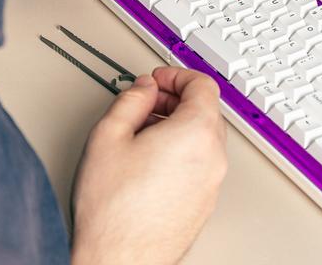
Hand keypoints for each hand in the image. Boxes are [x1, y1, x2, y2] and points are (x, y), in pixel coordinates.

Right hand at [70, 67, 227, 264]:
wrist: (119, 259)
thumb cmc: (112, 210)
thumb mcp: (108, 135)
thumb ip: (130, 100)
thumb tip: (143, 88)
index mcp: (195, 133)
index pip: (203, 85)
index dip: (177, 74)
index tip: (158, 79)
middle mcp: (212, 158)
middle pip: (207, 110)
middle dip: (176, 100)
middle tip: (147, 102)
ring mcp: (212, 184)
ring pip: (204, 138)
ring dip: (179, 126)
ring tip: (142, 133)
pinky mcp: (205, 204)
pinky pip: (201, 164)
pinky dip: (182, 152)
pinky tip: (149, 160)